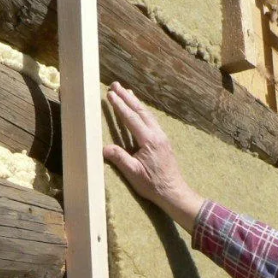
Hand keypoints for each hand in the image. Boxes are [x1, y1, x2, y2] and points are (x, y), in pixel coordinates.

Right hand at [103, 82, 204, 231]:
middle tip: (116, 85)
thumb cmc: (153, 185)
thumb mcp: (133, 173)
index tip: (110, 94)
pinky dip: (143, 112)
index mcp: (149, 140)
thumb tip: (104, 148)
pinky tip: (140, 110)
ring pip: (147, 114)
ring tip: (127, 92)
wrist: (173, 192)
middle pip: (140, 111)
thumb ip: (119, 158)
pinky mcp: (163, 141)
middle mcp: (157, 135)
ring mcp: (162, 137)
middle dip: (127, 97)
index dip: (119, 106)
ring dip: (136, 102)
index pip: (131, 118)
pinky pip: (152, 121)